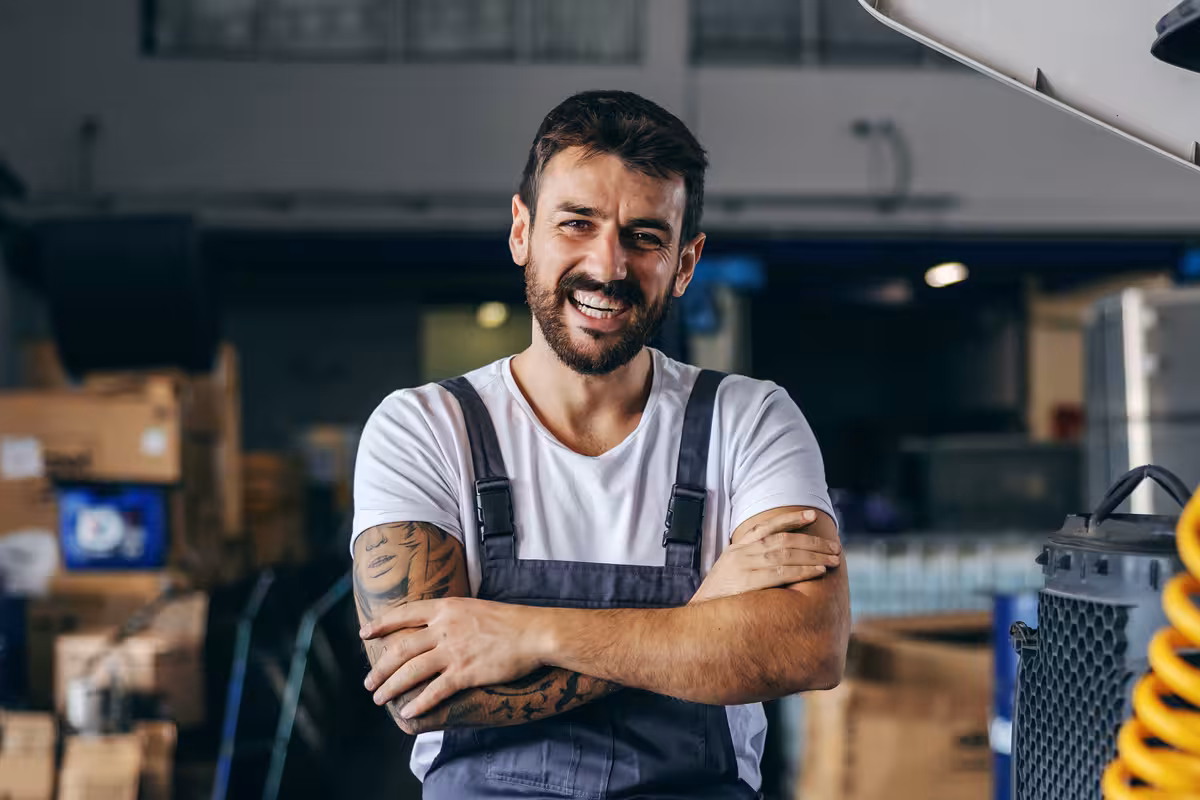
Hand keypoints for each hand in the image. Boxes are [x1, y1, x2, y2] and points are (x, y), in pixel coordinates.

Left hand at [360, 597, 548, 718]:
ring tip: (379, 698)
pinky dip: (418, 703)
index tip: (364, 634)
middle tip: (368, 682)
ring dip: (391, 687)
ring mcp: (454, 650)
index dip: (381, 625)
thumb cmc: (509, 621)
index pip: (404, 613)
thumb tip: (433, 626)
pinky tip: (408, 712)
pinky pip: (435, 691)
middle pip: (401, 648)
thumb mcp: (474, 607)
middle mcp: (445, 627)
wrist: (535, 633)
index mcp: (446, 608)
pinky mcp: (466, 672)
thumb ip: (451, 616)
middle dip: (380, 668)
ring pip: (411, 670)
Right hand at [691, 509, 840, 604]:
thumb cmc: (718, 599)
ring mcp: (743, 567)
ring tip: (833, 559)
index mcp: (736, 548)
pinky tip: (819, 571)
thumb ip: (750, 563)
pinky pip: (780, 574)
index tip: (811, 515)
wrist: (696, 616)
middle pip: (783, 539)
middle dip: (812, 542)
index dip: (791, 519)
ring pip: (785, 554)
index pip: (767, 526)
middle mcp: (740, 553)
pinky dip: (802, 570)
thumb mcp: (730, 573)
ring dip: (813, 556)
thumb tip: (779, 560)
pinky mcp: (746, 584)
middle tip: (834, 547)